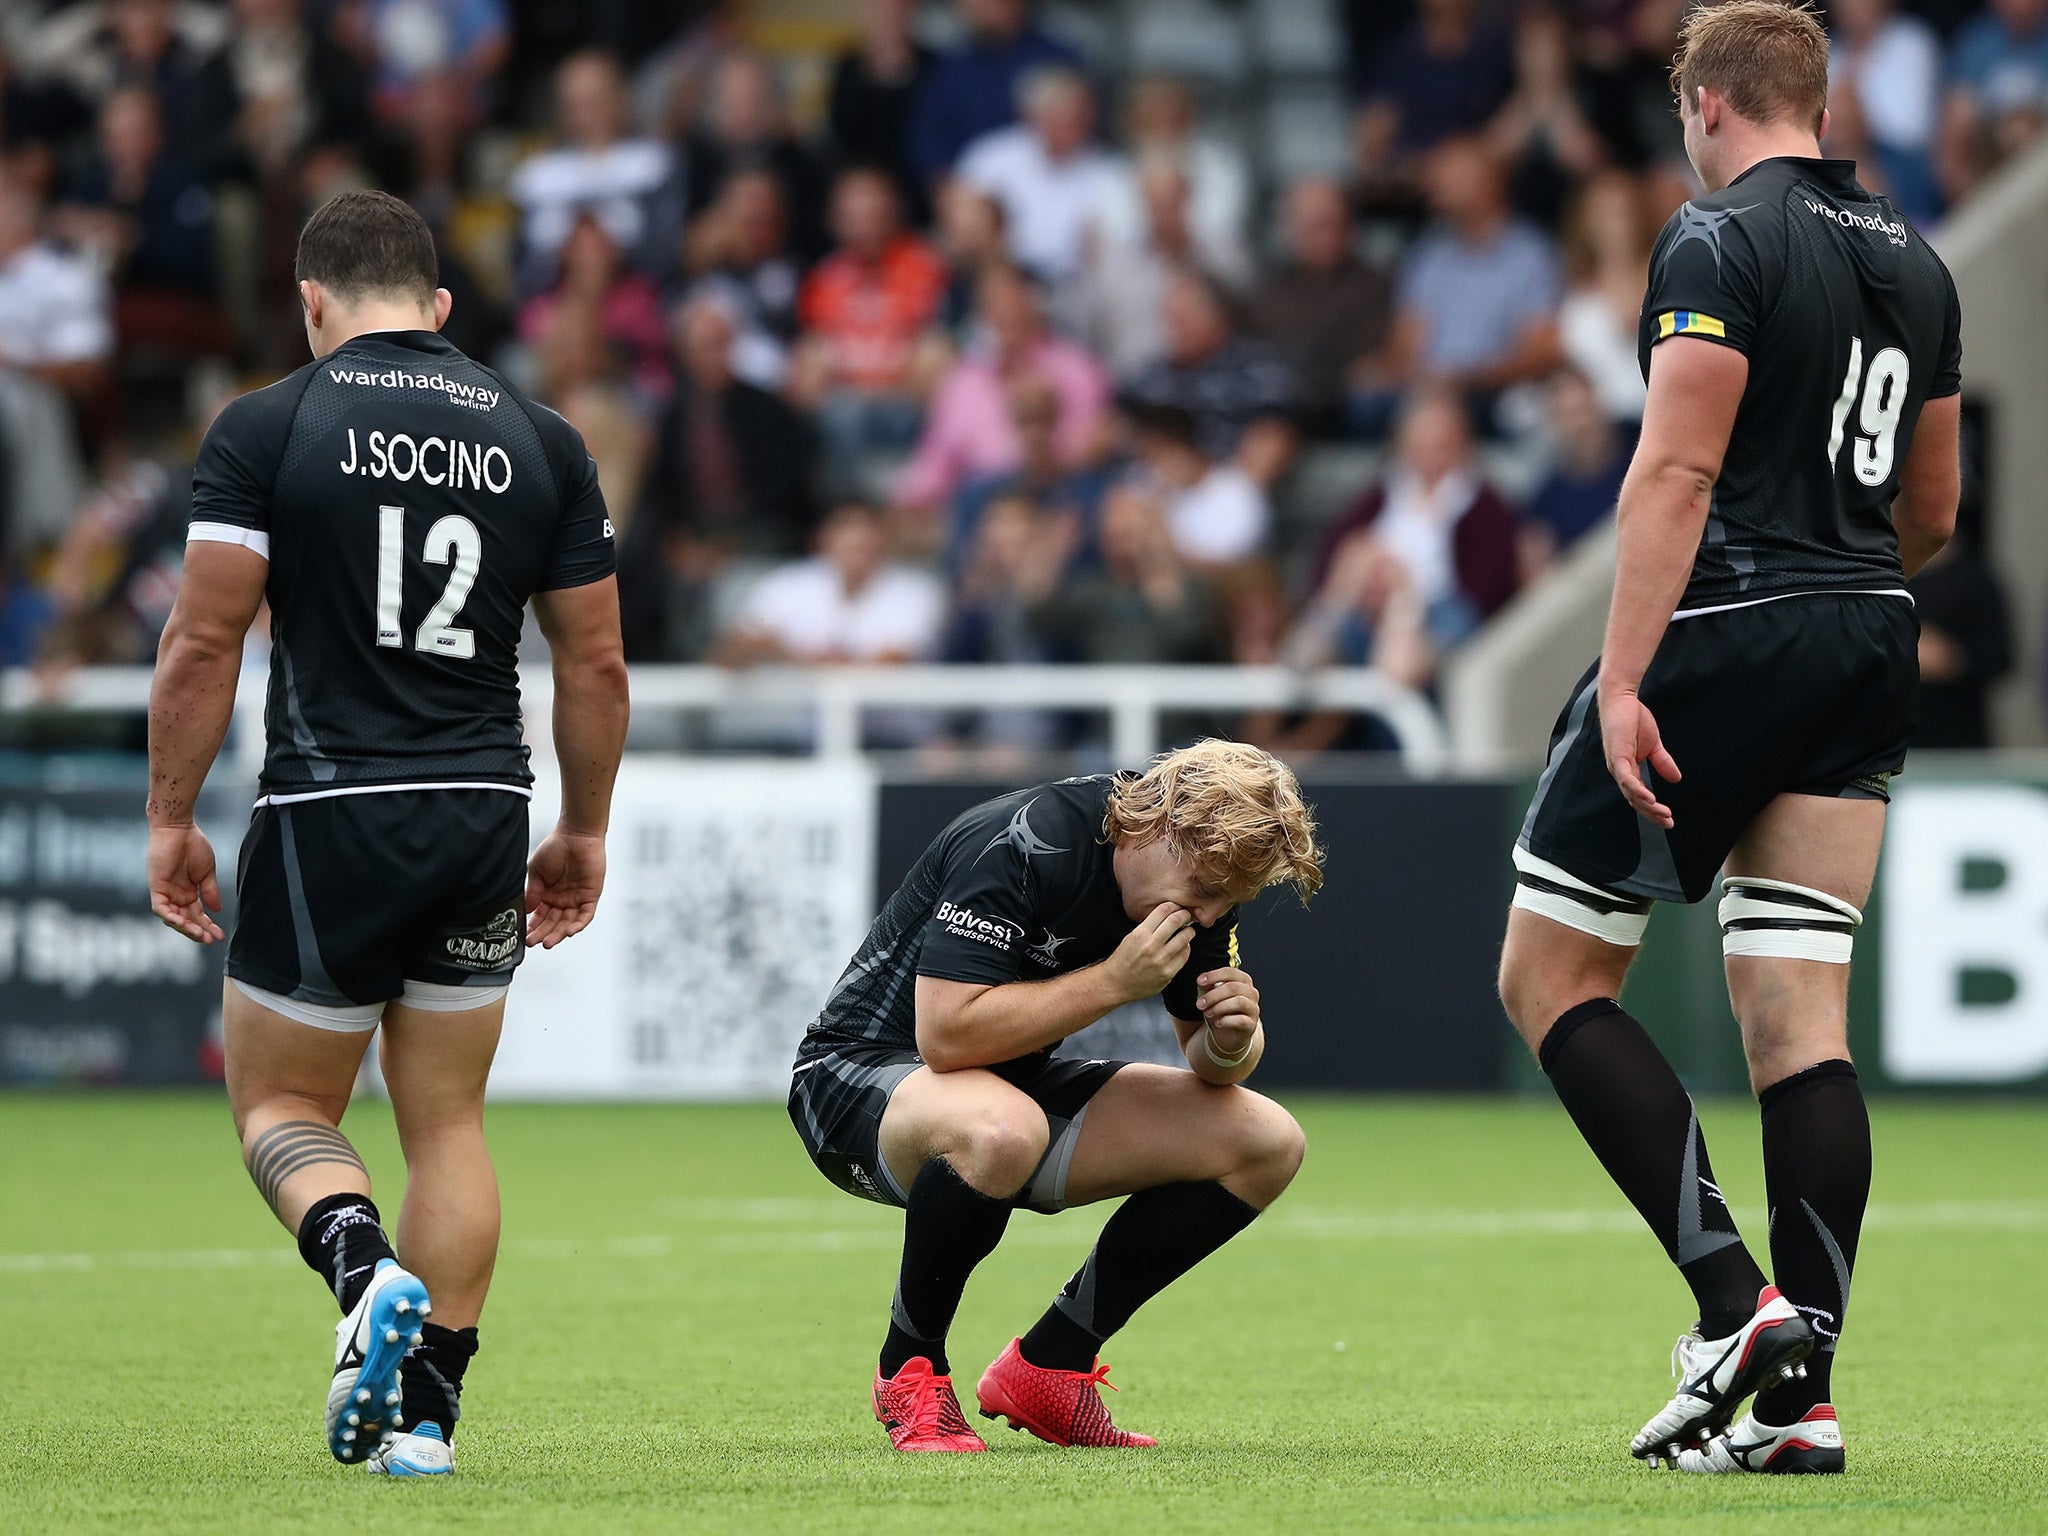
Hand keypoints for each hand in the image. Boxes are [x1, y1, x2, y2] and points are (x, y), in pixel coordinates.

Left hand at [148, 824, 223, 943]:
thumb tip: (217, 910)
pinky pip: (161, 908)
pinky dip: (171, 917)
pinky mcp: (156, 887)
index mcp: (189, 892)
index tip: (219, 935)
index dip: (208, 926)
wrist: (179, 828)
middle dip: (198, 931)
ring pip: (172, 918)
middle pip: (186, 920)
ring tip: (200, 935)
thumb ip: (210, 891)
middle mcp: (176, 896)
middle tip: (210, 940)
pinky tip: (184, 923)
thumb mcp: (207, 872)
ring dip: (186, 928)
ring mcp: (165, 892)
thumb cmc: (193, 845)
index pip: (197, 915)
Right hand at [525, 827, 606, 948]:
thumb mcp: (536, 871)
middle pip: (552, 923)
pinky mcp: (591, 896)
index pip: (539, 917)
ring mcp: (576, 899)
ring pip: (568, 923)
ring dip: (559, 934)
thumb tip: (526, 912)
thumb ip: (532, 892)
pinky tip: (569, 932)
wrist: (575, 834)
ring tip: (548, 942)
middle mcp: (562, 900)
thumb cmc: (555, 848)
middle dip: (543, 934)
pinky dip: (578, 924)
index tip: (524, 937)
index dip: (532, 927)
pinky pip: (585, 915)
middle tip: (533, 943)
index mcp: (547, 895)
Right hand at [1104, 903, 1195, 1003]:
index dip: (1173, 905)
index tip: (1177, 906)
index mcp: (1140, 934)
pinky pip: (1184, 955)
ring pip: (1185, 938)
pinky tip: (1183, 947)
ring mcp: (1161, 960)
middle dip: (1184, 915)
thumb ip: (1148, 927)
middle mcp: (1151, 945)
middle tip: (1186, 915)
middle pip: (1176, 921)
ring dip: (1189, 931)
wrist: (1116, 984)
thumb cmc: (1122, 960)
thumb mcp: (1131, 937)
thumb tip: (1168, 916)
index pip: (1162, 911)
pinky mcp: (1168, 973)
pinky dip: (1186, 948)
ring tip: (1188, 931)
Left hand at [1196, 966, 1259, 1058]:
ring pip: (1239, 1002)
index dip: (1214, 975)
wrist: (1228, 1033)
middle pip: (1233, 987)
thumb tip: (1202, 982)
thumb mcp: (1212, 996)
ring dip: (1219, 1007)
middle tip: (1200, 1003)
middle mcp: (1251, 993)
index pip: (1230, 972)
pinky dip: (1226, 1021)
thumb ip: (1208, 987)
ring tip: (1208, 1013)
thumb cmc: (1220, 1010)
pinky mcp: (1251, 1024)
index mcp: (1242, 981)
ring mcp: (1253, 1009)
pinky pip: (1241, 1020)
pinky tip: (1217, 1023)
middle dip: (1213, 995)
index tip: (1199, 981)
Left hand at [1599, 688, 1679, 828]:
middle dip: (1652, 814)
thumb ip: (1662, 762)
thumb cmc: (1634, 719)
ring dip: (1647, 805)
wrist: (1622, 699)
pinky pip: (1626, 778)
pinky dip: (1637, 789)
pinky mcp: (1617, 755)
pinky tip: (1648, 798)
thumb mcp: (1653, 745)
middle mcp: (1620, 771)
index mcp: (1628, 770)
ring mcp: (1617, 764)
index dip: (1653, 809)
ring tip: (1662, 814)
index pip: (1639, 796)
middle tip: (1668, 823)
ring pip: (1630, 793)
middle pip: (1634, 800)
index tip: (1669, 820)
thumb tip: (1676, 779)